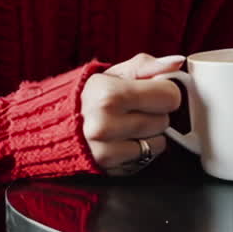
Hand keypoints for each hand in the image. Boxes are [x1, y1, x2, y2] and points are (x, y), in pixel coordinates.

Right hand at [81, 53, 184, 175]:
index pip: (169, 96)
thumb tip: (176, 62)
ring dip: (150, 134)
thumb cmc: (91, 96)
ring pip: (159, 143)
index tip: (153, 91)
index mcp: (108, 95)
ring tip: (127, 125)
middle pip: (165, 120)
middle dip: (155, 113)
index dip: (165, 92)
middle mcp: (104, 125)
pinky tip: (123, 140)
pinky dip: (141, 150)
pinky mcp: (109, 169)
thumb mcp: (115, 73)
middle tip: (134, 109)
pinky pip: (147, 159)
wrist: (56, 125)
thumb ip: (148, 66)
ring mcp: (105, 151)